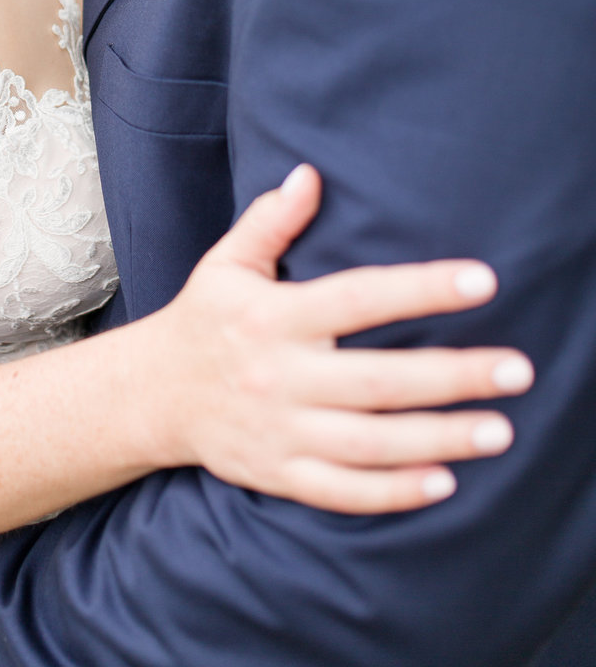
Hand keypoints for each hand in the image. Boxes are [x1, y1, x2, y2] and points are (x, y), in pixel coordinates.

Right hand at [146, 164, 534, 512]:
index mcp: (273, 317)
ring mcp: (280, 431)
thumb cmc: (204, 320)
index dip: (420, 288)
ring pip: (370, 443)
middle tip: (518, 370)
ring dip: (439, 439)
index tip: (482, 281)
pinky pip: (342, 492)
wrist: (149, 395)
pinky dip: (393, 492)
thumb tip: (310, 174)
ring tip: (500, 430)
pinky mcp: (278, 474)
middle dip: (452, 376)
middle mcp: (279, 376)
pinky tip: (445, 483)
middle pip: (378, 380)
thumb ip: (270, 221)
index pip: (358, 298)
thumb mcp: (227, 263)